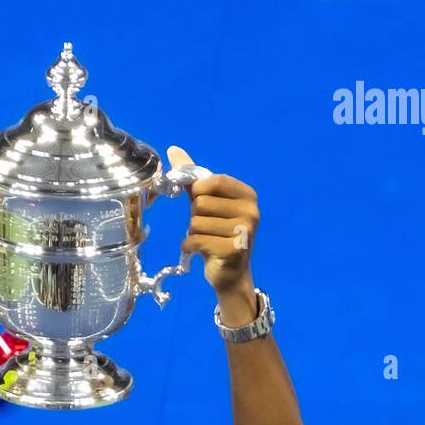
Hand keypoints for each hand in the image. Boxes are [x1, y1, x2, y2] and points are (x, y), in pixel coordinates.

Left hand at [168, 144, 258, 312]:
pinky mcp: (234, 250)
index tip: (198, 201)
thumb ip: (192, 177)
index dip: (198, 190)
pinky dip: (189, 246)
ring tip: (204, 240)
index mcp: (247, 194)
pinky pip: (197, 240)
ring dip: (192, 233)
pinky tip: (197, 251)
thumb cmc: (217, 234)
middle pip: (202, 202)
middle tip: (205, 228)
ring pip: (197, 222)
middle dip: (194, 216)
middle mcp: (251, 211)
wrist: (229, 274)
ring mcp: (245, 231)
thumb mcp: (205, 203)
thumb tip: (173, 150)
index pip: (215, 180)